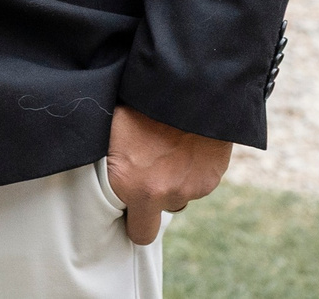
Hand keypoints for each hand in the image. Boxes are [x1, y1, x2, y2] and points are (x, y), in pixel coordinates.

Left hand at [105, 105, 228, 245]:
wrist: (185, 85)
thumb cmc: (139, 101)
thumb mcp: (113, 131)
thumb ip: (114, 161)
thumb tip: (105, 168)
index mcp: (133, 186)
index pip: (140, 233)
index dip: (136, 220)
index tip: (131, 204)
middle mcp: (164, 194)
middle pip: (161, 211)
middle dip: (156, 196)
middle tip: (150, 166)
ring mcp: (191, 187)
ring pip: (182, 191)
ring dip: (176, 177)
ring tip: (169, 144)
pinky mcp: (213, 176)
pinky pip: (200, 178)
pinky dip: (195, 165)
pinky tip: (188, 140)